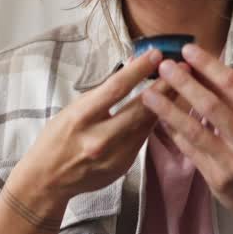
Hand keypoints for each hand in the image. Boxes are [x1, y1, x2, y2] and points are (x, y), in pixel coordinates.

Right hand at [7, 47, 167, 226]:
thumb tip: (131, 65)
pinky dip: (155, 122)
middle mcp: (98, 138)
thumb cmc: (57, 137)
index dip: (139, 70)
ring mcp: (113, 156)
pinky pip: (143, 139)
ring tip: (184, 86)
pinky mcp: (123, 166)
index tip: (157, 54)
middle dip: (164, 87)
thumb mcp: (72, 109)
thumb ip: (102, 92)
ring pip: (146, 125)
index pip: (115, 89)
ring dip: (167, 104)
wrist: (48, 179)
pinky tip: (169, 110)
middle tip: (184, 69)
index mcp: (81, 118)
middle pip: (139, 109)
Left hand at [141, 43, 232, 233]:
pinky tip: (159, 120)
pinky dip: (173, 133)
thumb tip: (204, 69)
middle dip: (184, 82)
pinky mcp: (218, 179)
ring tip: (149, 93)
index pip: (232, 83)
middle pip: (210, 104)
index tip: (187, 50)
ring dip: (169, 109)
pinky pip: (190, 150)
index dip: (208, 64)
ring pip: (194, 129)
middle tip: (163, 66)